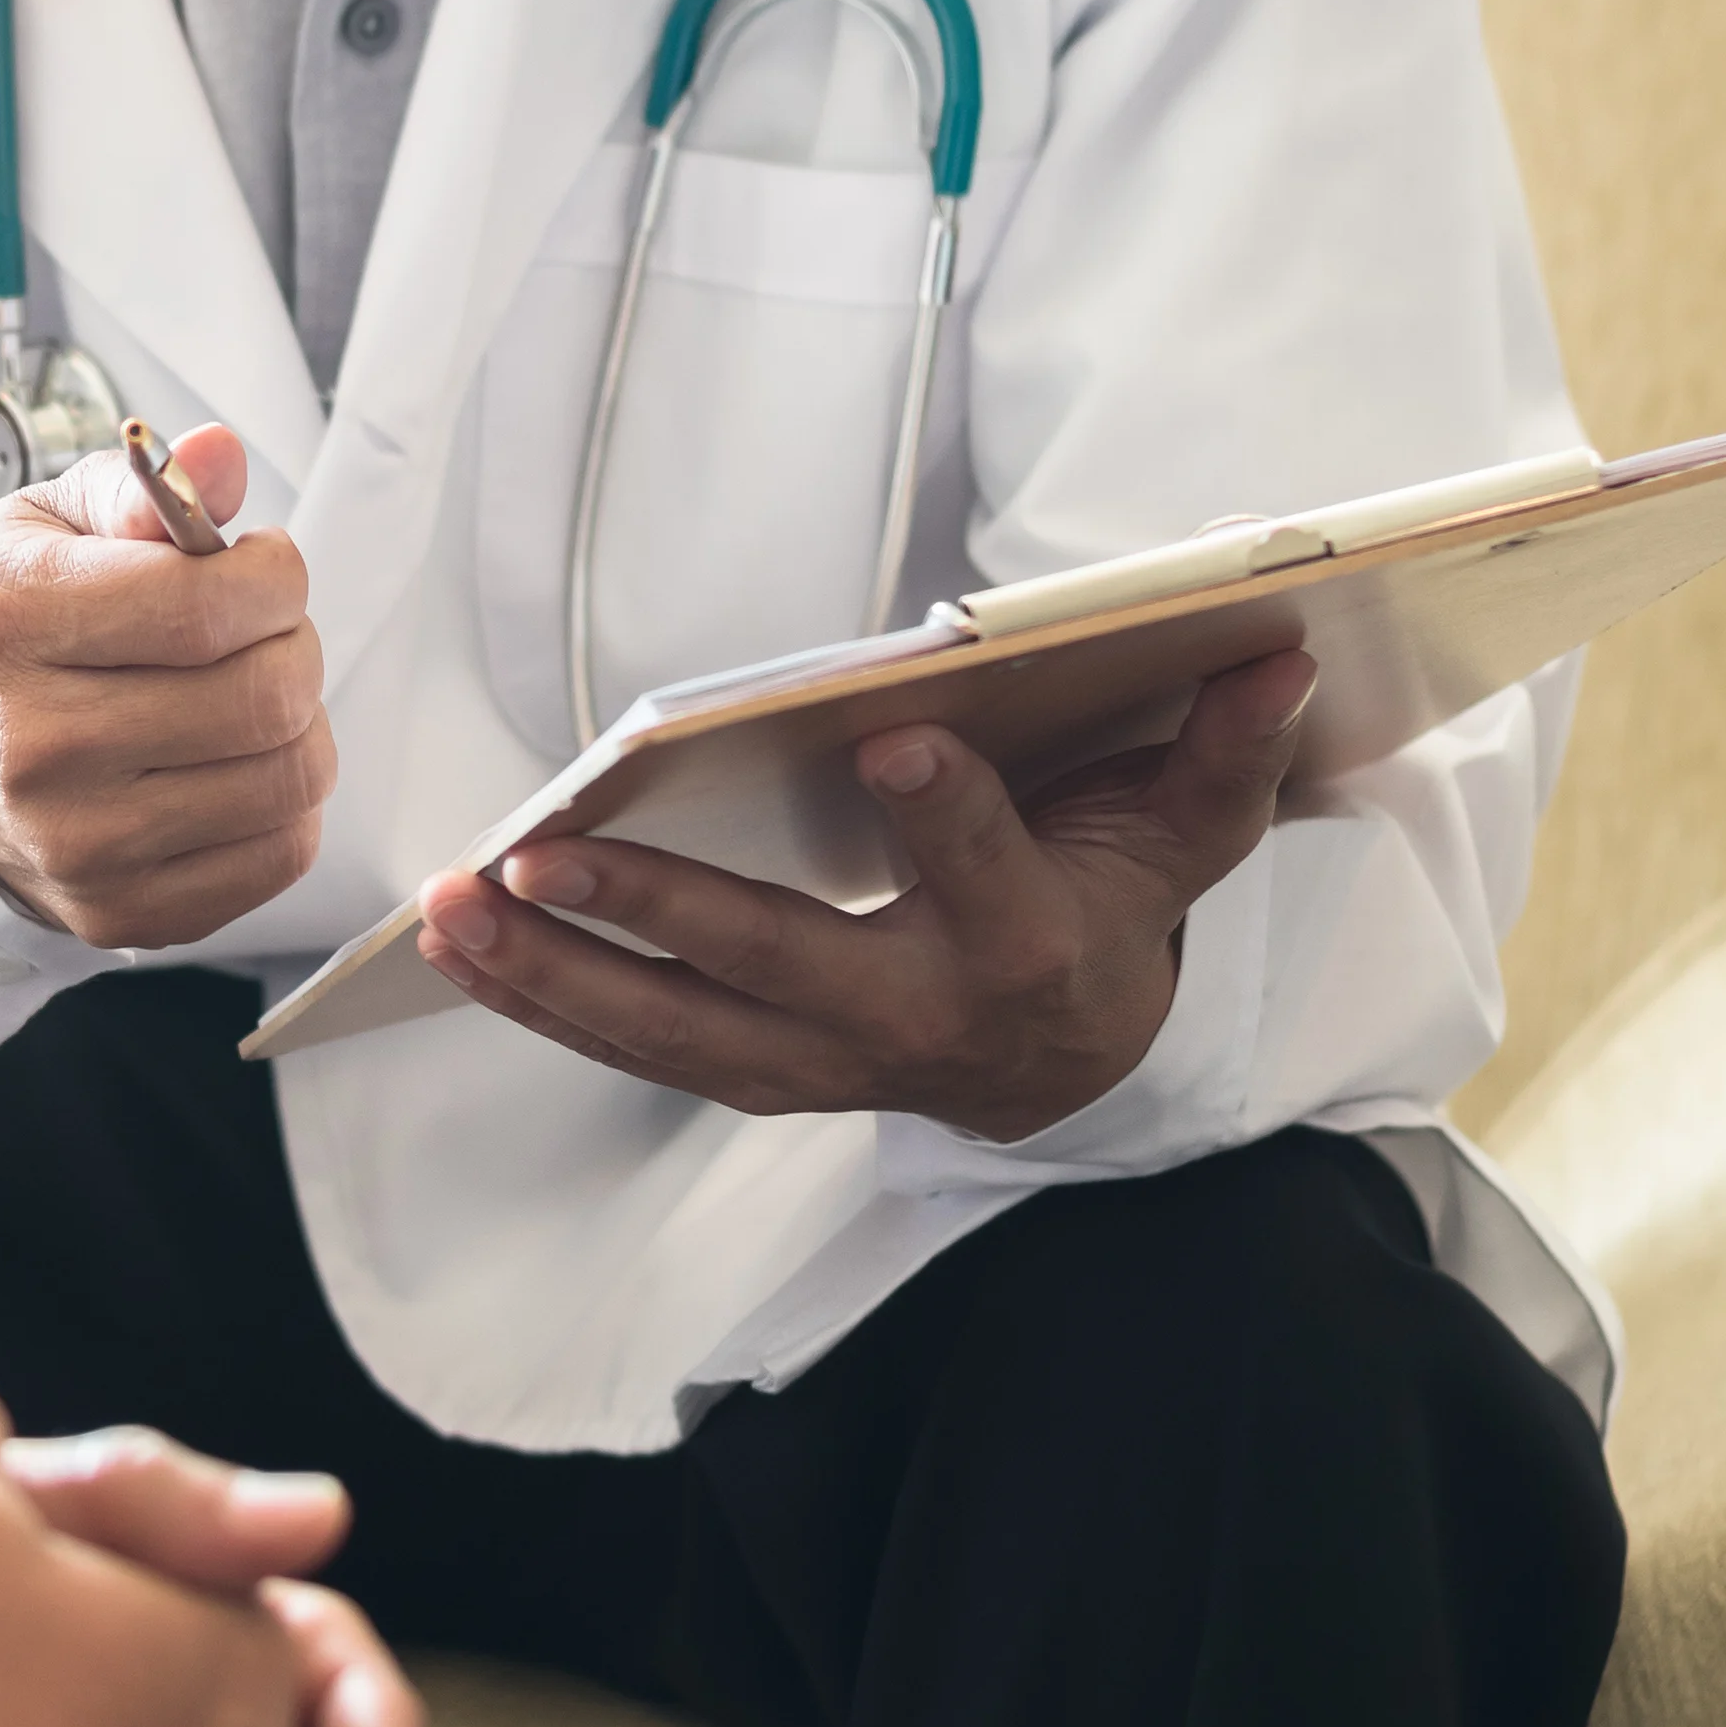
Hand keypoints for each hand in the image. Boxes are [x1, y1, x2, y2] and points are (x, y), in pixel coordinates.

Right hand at [0, 424, 333, 947]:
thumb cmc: (6, 630)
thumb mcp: (44, 528)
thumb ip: (139, 488)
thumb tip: (221, 457)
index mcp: (9, 622)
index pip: (210, 605)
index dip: (275, 575)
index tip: (259, 567)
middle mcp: (32, 744)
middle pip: (264, 696)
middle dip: (295, 646)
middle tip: (263, 633)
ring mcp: (76, 843)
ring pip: (288, 779)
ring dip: (299, 726)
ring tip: (249, 697)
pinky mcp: (117, 911)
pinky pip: (279, 858)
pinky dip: (286, 805)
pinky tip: (235, 769)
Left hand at [415, 648, 1317, 1140]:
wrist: (1073, 1060)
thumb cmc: (1110, 906)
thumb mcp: (1184, 835)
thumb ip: (1225, 751)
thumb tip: (1276, 649)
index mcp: (1028, 948)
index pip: (987, 872)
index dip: (945, 813)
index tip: (887, 739)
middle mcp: (916, 1022)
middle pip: (778, 969)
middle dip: (655, 919)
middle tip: (542, 860)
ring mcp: (823, 1064)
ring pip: (674, 1034)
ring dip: (552, 977)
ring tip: (449, 910)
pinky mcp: (755, 1076)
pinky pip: (637, 1051)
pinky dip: (543, 1005)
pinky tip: (456, 948)